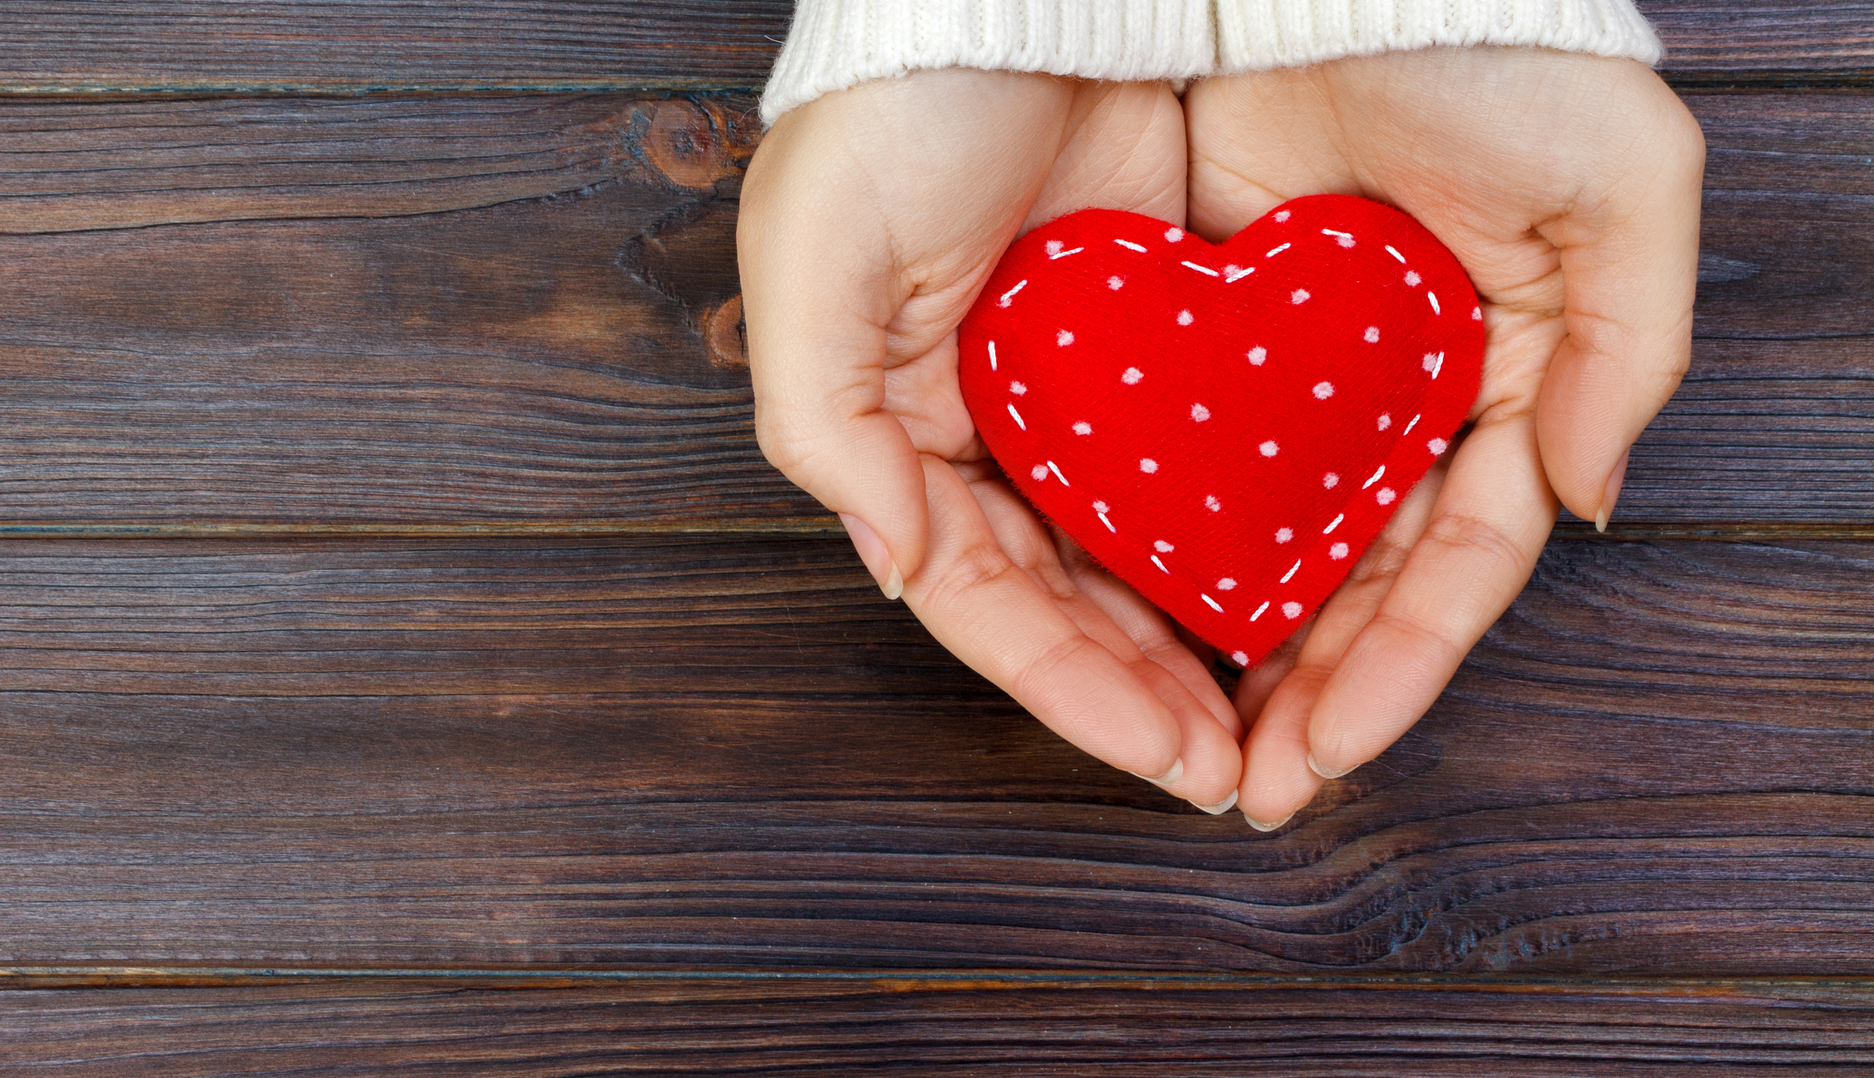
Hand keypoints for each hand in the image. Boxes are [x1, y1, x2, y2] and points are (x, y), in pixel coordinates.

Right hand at [738, 69, 1244, 810]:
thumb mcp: (814, 266)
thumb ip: (828, 428)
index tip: (1165, 758)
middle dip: (1143, 692)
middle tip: (1235, 773)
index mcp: (906, 430)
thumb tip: (895, 564)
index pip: (981, 595)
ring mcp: (1086, 389)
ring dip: (1198, 640)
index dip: (1067, 687)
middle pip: (1070, 595)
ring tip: (1279, 721)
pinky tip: (1303, 592)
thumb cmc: (887, 113)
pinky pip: (1211, 459)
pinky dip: (1243, 531)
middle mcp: (995, 427)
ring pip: (1144, 548)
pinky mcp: (1170, 335)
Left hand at [1183, 48, 1704, 827]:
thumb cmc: (1502, 53)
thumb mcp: (1623, 185)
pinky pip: (1184, 464)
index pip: (1454, 563)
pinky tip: (1127, 617)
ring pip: (1265, 546)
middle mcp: (1397, 404)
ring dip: (1233, 649)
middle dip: (1310, 692)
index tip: (1328, 751)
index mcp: (1501, 387)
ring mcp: (1298, 382)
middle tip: (1247, 787)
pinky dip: (1166, 543)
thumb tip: (1584, 503)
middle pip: (1353, 582)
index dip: (1399, 667)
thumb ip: (1628, 350)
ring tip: (1180, 743)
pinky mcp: (1205, 340)